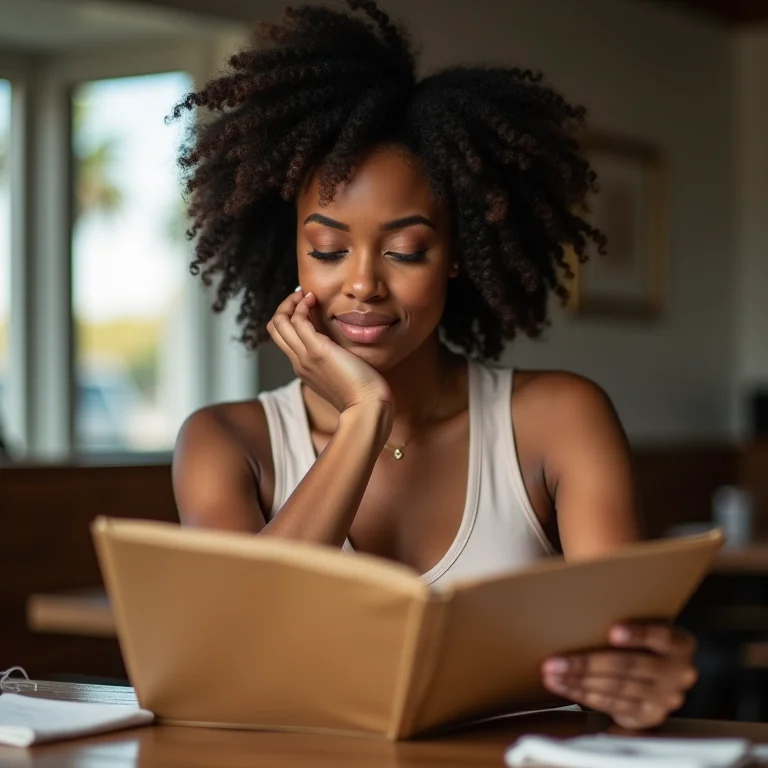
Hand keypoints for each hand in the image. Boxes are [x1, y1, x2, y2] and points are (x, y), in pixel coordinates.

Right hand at [267, 290, 392, 414]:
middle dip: (286, 306)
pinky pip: (297, 321)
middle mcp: (299, 362)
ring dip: (291, 302)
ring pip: (280, 322)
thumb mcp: (344, 374)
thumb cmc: (364, 394)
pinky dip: (302, 306)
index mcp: (304, 369)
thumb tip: (343, 347)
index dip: (290, 318)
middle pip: (275, 329)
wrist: (367, 407)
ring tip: (307, 294)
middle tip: (302, 296)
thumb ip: (337, 360)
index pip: (285, 338)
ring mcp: (305, 357)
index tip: (306, 305)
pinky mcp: (317, 350)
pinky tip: (314, 299)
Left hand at [541, 622, 697, 729]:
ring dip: (579, 682)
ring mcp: (665, 699)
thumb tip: (578, 607)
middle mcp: (678, 673)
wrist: (660, 672)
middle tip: (555, 661)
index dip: (637, 634)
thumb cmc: (641, 640)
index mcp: (679, 644)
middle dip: (587, 664)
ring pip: (616, 689)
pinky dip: (584, 696)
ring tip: (552, 675)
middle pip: (629, 666)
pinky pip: (612, 706)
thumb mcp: (644, 625)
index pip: (660, 636)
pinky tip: (565, 687)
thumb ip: (624, 619)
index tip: (612, 631)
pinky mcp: (649, 716)